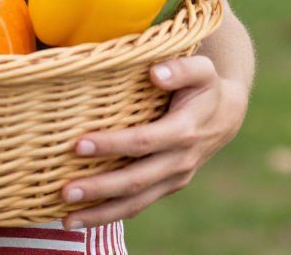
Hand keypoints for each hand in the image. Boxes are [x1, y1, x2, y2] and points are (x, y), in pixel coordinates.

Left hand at [60, 55, 249, 227]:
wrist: (226, 114)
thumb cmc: (205, 85)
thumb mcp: (201, 69)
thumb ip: (180, 68)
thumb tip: (155, 73)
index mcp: (184, 132)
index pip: (143, 142)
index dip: (112, 145)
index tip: (78, 145)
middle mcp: (179, 161)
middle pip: (136, 181)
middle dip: (99, 189)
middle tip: (64, 192)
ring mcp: (173, 178)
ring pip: (136, 203)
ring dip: (101, 213)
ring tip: (66, 220)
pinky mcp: (166, 186)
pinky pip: (137, 205)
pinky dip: (110, 214)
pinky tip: (82, 218)